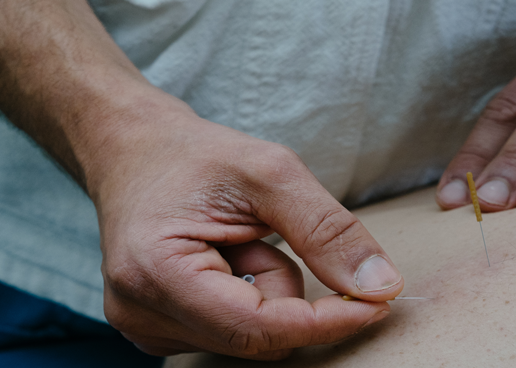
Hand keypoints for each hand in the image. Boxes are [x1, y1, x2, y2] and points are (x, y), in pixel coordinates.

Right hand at [87, 93, 403, 358]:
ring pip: (251, 340)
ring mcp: (143, 327)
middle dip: (284, 289)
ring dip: (265, 291)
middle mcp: (140, 312)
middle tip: (263, 233)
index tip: (376, 304)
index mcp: (156, 271)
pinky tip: (222, 258)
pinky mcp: (156, 330)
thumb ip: (327, 230)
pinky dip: (246, 298)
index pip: (257, 328)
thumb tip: (381, 286)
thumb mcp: (270, 171)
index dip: (324, 322)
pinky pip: (232, 334)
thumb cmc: (193, 155)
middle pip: (257, 340)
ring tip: (234, 239)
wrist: (134, 150)